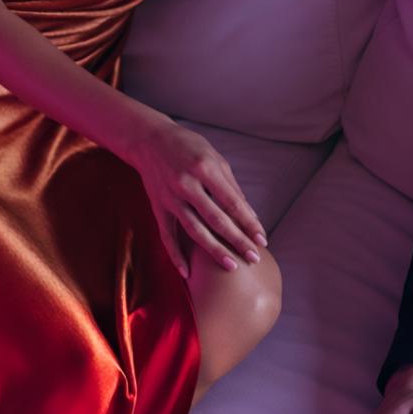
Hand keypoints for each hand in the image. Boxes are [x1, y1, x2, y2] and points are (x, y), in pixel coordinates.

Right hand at [124, 118, 267, 277]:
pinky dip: (175, 255)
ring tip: (232, 266)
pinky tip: (187, 272)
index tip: (262, 239)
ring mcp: (170, 198)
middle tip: (254, 257)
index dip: (249, 223)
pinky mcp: (157, 207)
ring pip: (195, 230)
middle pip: (216, 220)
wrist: (149, 140)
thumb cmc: (189, 147)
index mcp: (205, 169)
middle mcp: (187, 184)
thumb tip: (249, 214)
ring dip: (214, 251)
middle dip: (237, 241)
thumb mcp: (215, 158)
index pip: (232, 203)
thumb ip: (231, 186)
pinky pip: (167, 236)